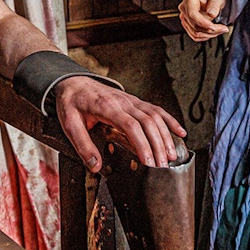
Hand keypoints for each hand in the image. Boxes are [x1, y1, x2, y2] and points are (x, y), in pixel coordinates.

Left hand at [53, 76, 186, 172]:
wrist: (73, 82)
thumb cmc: (71, 103)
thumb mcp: (69, 124)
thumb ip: (82, 145)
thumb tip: (96, 166)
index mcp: (106, 107)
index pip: (130, 125)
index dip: (142, 144)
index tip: (148, 163)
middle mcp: (123, 101)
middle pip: (147, 122)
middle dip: (158, 145)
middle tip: (163, 167)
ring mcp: (130, 100)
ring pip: (155, 115)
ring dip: (166, 136)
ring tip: (172, 156)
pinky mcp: (135, 101)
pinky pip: (156, 109)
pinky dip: (170, 120)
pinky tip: (180, 132)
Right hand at [178, 0, 228, 41]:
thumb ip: (215, 4)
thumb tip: (212, 14)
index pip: (192, 14)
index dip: (202, 22)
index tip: (213, 27)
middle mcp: (184, 9)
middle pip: (195, 25)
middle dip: (210, 30)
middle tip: (224, 28)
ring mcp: (185, 18)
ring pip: (195, 33)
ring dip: (209, 34)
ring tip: (220, 30)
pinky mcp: (187, 25)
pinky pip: (195, 36)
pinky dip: (205, 36)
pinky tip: (213, 32)